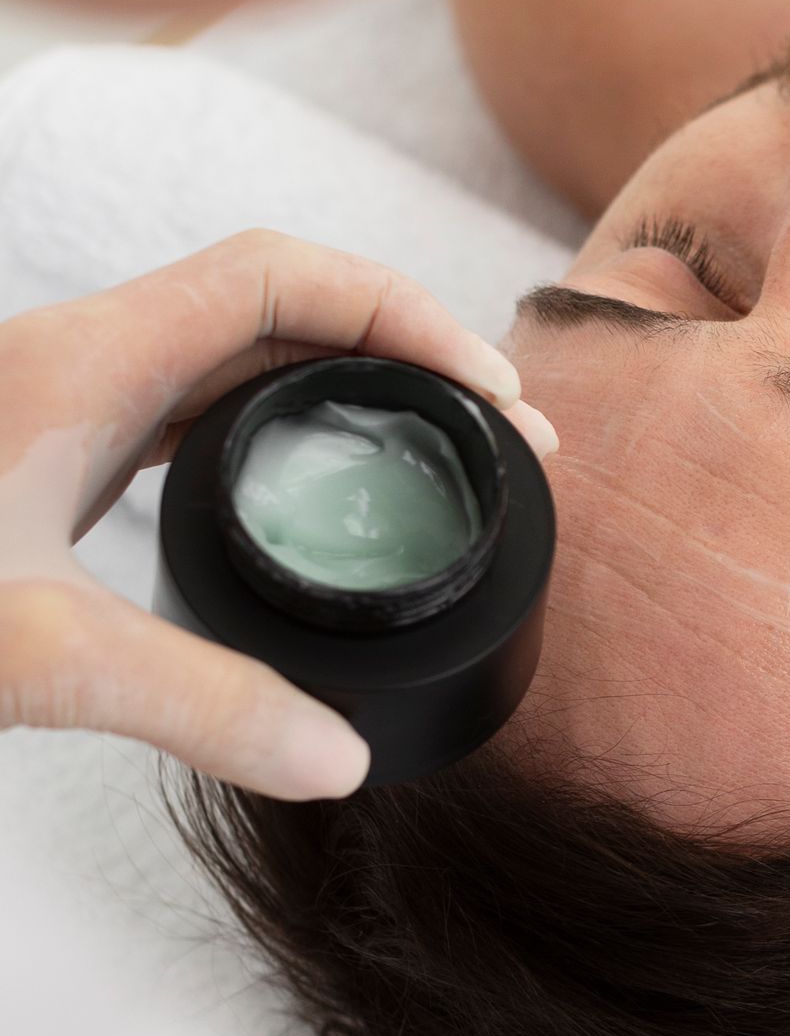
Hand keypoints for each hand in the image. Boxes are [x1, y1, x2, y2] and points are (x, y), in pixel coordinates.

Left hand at [0, 230, 555, 797]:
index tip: (486, 387)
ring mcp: (60, 407)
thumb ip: (192, 703)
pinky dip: (273, 432)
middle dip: (402, 350)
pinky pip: (188, 412)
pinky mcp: (45, 458)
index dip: (401, 312)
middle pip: (278, 306)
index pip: (283, 278)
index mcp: (89, 362)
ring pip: (233, 357)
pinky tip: (301, 499)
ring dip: (342, 384)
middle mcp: (82, 363)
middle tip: (496, 431)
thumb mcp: (33, 655)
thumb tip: (339, 757)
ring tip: (432, 450)